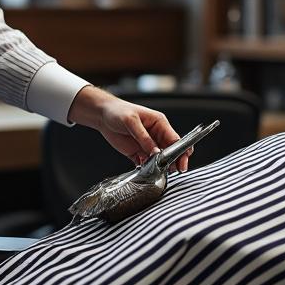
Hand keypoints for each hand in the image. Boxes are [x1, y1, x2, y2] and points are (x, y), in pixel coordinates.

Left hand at [67, 85, 189, 171]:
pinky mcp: (138, 153)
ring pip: (160, 160)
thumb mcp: (131, 122)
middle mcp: (156, 135)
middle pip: (171, 151)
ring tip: (160, 173)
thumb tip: (156, 153)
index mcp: (159, 123)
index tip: (183, 162)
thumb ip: (144, 138)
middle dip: (175, 161)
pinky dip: (148, 170)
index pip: (175, 139)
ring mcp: (147, 145)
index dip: (182, 151)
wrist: (102, 115)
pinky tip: (147, 172)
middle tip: (175, 171)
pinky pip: (147, 164)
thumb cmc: (118, 112)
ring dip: (161, 167)